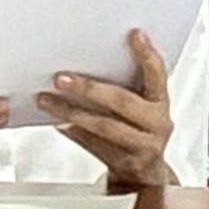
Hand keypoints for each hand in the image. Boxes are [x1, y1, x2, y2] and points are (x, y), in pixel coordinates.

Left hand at [42, 26, 172, 189]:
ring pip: (103, 126)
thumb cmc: (138, 131)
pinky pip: (94, 145)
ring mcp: (143, 145)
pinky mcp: (125, 163)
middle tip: (61, 78)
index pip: (157, 74)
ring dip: (71, 111)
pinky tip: (58, 122)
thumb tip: (89, 57)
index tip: (134, 34)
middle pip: (122, 102)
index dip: (146, 55)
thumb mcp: (141, 106)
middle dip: (89, 88)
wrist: (145, 174)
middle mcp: (157, 123)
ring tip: (48, 100)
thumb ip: (125, 85)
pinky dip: (73, 132)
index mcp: (160, 102)